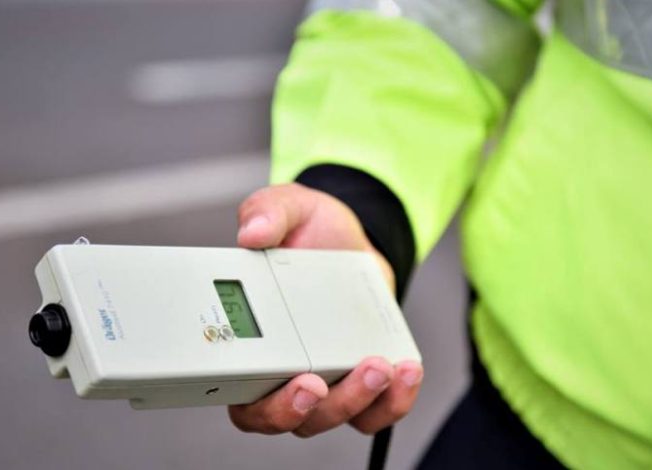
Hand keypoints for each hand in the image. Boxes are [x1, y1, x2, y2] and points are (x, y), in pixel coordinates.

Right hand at [228, 183, 422, 436]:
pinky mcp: (363, 377)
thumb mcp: (287, 208)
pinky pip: (378, 410)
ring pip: (334, 417)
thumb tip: (252, 231)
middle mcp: (286, 372)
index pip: (244, 399)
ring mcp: (328, 379)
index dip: (262, 405)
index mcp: (253, 345)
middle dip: (306, 409)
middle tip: (319, 382)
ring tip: (380, 366)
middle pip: (289, 418)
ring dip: (356, 402)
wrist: (353, 238)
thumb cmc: (309, 233)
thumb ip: (265, 213)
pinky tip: (407, 369)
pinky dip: (394, 401)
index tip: (289, 380)